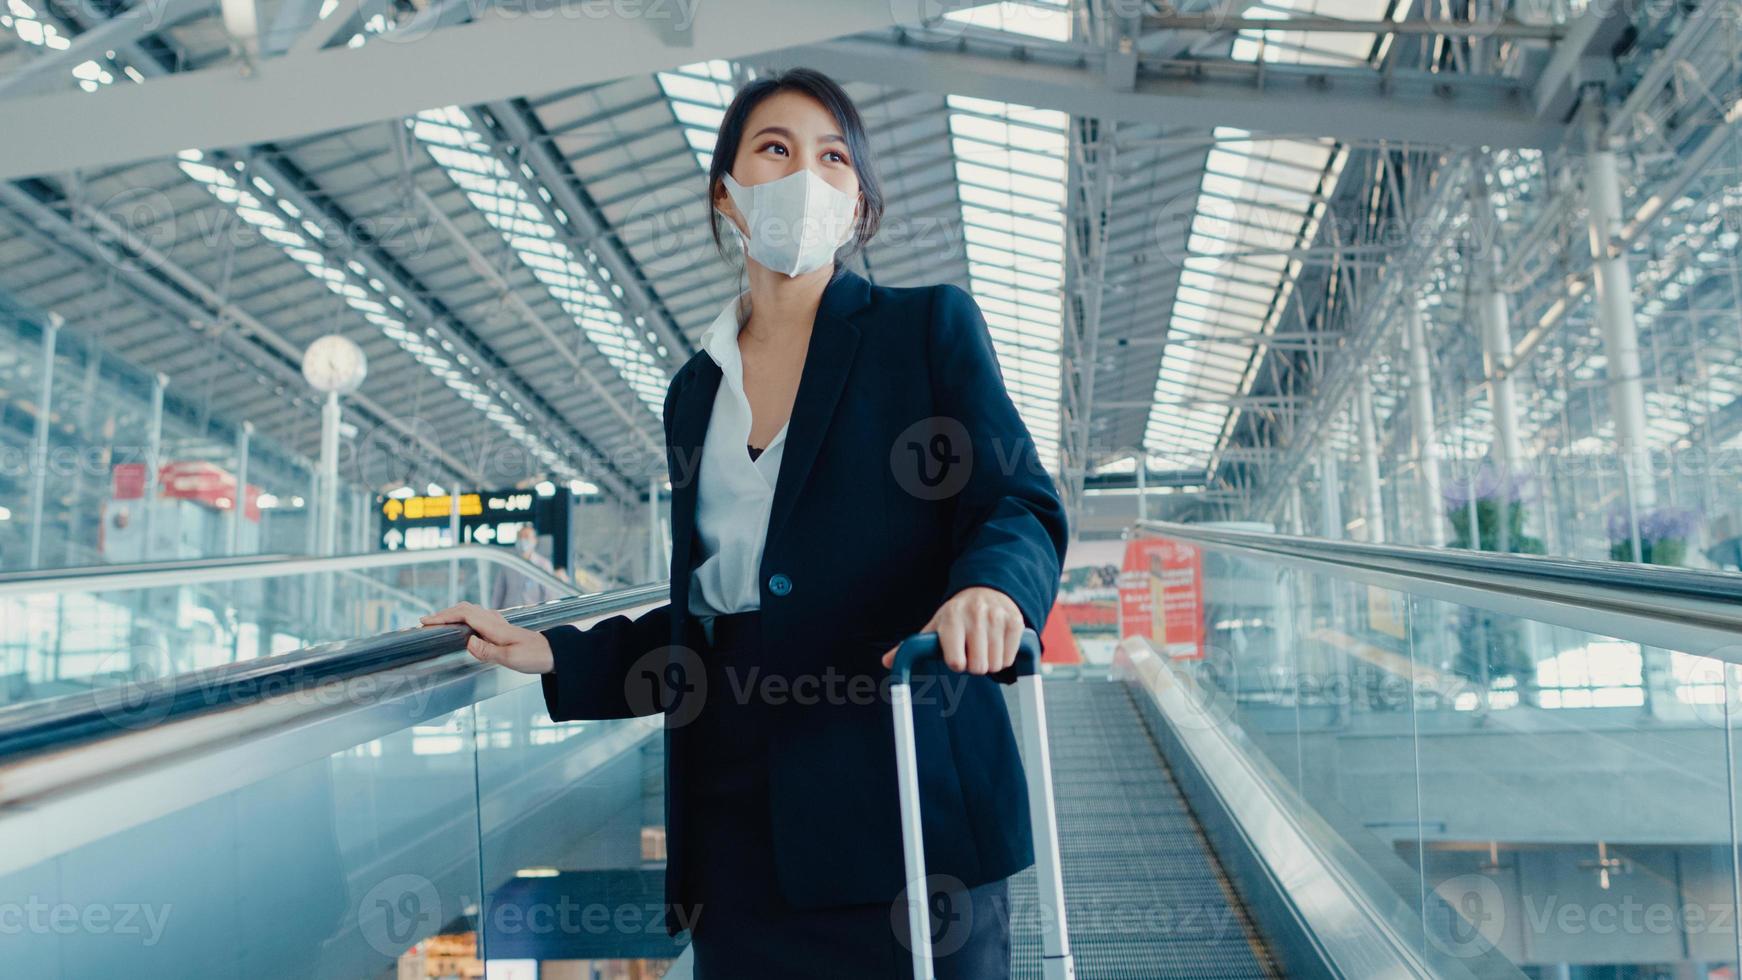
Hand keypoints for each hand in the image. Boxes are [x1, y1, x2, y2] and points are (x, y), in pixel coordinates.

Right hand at [419, 601, 554, 674]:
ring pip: (470, 612)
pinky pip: (477, 618)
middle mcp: (495, 621)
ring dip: (453, 615)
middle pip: (464, 609)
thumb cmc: (535, 656)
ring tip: (439, 623)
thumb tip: (468, 642)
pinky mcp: (501, 629)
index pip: (463, 615)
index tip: (427, 621)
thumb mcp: (510, 657)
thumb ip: (488, 651)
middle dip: (444, 614)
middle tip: (427, 623)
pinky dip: (463, 618)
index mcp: (494, 626)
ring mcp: (498, 623)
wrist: (554, 654)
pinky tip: (462, 626)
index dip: (443, 616)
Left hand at [880, 587, 1023, 675]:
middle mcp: (975, 615)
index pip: (956, 661)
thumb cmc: (956, 616)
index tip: (956, 657)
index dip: (956, 663)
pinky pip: (1010, 657)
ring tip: (983, 646)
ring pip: (996, 664)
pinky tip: (996, 644)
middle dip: (974, 665)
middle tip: (971, 652)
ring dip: (989, 662)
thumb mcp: (935, 626)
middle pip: (978, 667)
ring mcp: (997, 617)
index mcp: (951, 618)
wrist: (987, 590)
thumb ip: (913, 646)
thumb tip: (887, 662)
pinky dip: (1004, 657)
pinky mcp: (1015, 621)